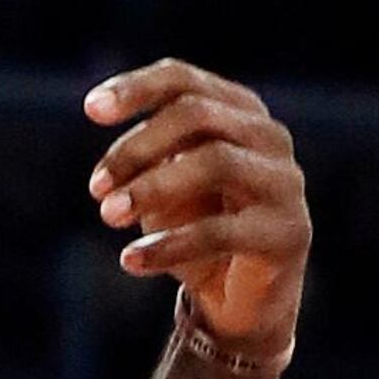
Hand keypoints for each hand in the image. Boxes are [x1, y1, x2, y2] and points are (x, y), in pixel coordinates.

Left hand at [85, 60, 310, 363]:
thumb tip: (114, 170)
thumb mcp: (164, 185)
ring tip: (108, 216)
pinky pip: (221, 232)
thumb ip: (146, 161)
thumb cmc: (198, 226)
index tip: (90, 110)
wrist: (243, 298)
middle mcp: (268, 136)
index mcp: (237, 110)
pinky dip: (168, 245)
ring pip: (215, 162)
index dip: (136, 88)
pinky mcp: (288, 233)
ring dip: (151, 188)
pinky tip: (131, 260)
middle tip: (96, 187)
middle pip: (197, 114)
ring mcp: (284, 182)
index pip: (183, 80)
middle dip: (137, 147)